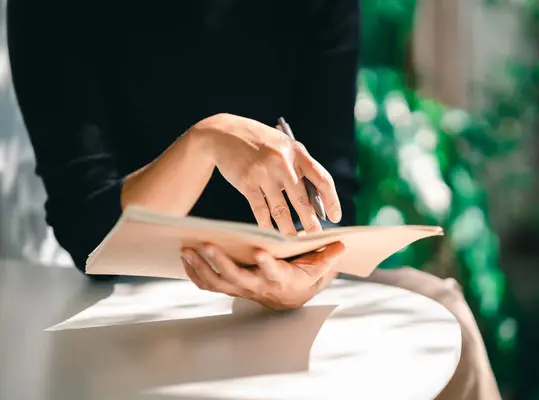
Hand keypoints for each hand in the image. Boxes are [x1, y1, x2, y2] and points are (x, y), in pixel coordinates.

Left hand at [181, 241, 344, 309]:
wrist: (288, 300)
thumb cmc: (302, 279)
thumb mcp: (318, 269)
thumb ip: (327, 257)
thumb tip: (342, 244)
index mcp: (280, 280)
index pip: (273, 273)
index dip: (267, 264)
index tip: (259, 252)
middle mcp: (257, 287)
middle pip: (235, 278)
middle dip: (219, 262)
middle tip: (206, 245)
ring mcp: (240, 289)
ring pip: (216, 282)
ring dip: (200, 267)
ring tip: (186, 249)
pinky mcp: (229, 287)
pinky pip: (207, 284)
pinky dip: (193, 273)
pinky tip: (184, 258)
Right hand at [191, 113, 340, 234]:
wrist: (224, 132)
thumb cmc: (260, 143)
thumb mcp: (283, 147)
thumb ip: (298, 168)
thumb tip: (315, 202)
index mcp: (298, 151)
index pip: (322, 179)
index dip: (332, 200)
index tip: (335, 218)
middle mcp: (283, 162)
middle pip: (302, 199)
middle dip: (310, 223)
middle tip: (316, 237)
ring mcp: (264, 172)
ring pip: (281, 209)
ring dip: (288, 229)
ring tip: (293, 242)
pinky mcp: (247, 182)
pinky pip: (260, 209)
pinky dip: (266, 224)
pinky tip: (269, 233)